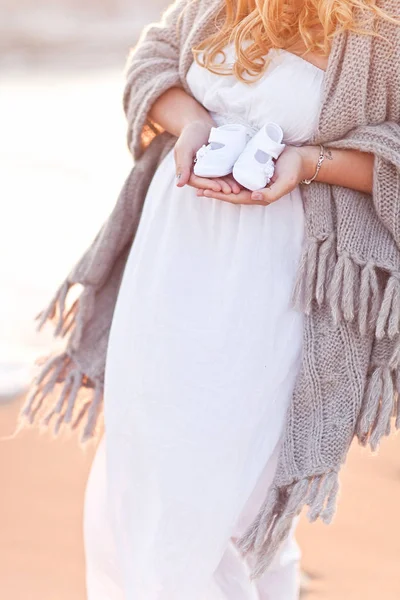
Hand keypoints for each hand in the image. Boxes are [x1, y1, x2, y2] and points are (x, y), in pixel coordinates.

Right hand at [174, 120, 240, 193]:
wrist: (200, 124)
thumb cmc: (190, 134)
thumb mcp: (184, 148)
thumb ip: (182, 165)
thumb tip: (179, 184)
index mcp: (188, 172)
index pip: (197, 182)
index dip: (208, 185)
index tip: (218, 188)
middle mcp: (198, 173)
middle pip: (209, 183)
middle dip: (220, 187)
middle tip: (231, 191)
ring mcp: (209, 170)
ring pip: (218, 180)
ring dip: (227, 185)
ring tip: (237, 189)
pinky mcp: (218, 165)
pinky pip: (224, 173)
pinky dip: (231, 178)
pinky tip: (239, 182)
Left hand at [196, 145, 319, 204]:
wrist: (302, 158)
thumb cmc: (294, 170)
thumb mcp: (285, 183)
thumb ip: (271, 193)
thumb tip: (253, 197)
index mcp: (258, 195)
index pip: (235, 198)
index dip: (220, 196)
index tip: (205, 192)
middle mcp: (253, 189)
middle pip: (229, 191)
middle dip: (214, 191)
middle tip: (196, 187)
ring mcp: (252, 179)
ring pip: (231, 183)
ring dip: (216, 182)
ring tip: (201, 179)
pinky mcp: (252, 168)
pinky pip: (235, 172)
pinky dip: (224, 172)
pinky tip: (214, 168)